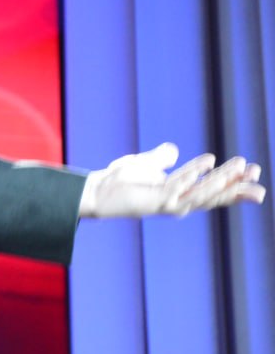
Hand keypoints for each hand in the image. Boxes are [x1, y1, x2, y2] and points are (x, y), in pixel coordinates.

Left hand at [79, 142, 265, 217]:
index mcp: (178, 193)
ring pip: (202, 193)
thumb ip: (162, 158)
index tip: (252, 170)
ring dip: (222, 179)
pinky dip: (194, 173)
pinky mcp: (154, 201)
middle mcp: (177, 202)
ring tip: (240, 165)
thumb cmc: (118, 180)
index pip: (211, 189)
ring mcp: (167, 203)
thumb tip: (174, 149)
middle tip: (257, 172)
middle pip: (214, 195)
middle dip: (236, 185)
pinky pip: (179, 186)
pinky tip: (209, 161)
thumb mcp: (146, 164)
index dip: (232, 182)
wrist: (95, 190)